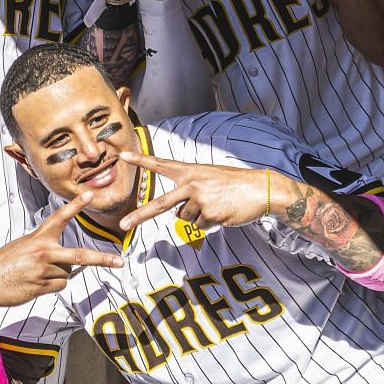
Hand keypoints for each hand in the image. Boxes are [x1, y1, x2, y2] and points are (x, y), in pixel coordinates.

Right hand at [0, 193, 122, 309]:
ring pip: (67, 274)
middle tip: (120, 261)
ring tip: (35, 274)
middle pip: (79, 256)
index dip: (76, 206)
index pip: (60, 218)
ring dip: (57, 275)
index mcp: (37, 237)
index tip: (90, 195)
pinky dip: (52, 286)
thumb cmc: (4, 264)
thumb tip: (70, 266)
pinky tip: (35, 283)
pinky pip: (59, 286)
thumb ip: (47, 251)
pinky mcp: (41, 287)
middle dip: (102, 259)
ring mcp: (43, 271)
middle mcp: (43, 252)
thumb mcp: (24, 248)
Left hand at [115, 150, 271, 230]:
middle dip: (140, 216)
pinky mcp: (209, 214)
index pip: (161, 164)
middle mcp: (191, 183)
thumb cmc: (235, 184)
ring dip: (197, 217)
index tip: (122, 157)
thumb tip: (177, 216)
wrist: (261, 189)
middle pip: (160, 203)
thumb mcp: (210, 179)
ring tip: (216, 205)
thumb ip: (190, 192)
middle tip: (124, 225)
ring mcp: (199, 199)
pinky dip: (209, 224)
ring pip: (184, 218)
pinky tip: (222, 212)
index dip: (141, 161)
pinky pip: (199, 226)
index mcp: (191, 171)